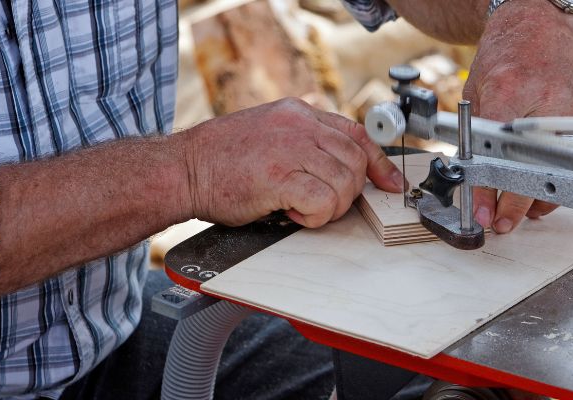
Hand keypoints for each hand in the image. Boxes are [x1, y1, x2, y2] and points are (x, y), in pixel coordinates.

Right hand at [178, 98, 403, 226]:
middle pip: (357, 160)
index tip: (389, 184)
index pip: (357, 134)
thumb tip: (339, 165)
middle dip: (351, 191)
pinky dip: (316, 216)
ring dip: (331, 207)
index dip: (379, 163)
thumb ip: (303, 140)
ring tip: (303, 209)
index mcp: (299, 113)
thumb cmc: (221, 159)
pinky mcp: (280, 176)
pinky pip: (324, 201)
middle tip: (325, 204)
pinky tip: (294, 214)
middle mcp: (300, 125)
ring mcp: (291, 149)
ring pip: (345, 183)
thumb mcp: (269, 133)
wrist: (183, 169)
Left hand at [462, 0, 572, 233]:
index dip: (487, 191)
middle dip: (515, 206)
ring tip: (521, 208)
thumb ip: (473, 132)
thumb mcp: (476, 88)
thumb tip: (470, 178)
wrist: (541, 22)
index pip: (495, 155)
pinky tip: (546, 191)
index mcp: (510, 92)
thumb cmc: (506, 52)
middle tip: (501, 223)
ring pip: (563, 173)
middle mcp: (547, 104)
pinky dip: (565, 181)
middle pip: (533, 171)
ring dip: (541, 198)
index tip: (482, 214)